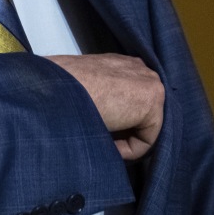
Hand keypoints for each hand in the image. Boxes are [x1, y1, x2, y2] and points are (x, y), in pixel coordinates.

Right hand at [46, 54, 163, 160]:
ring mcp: (150, 82)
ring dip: (125, 140)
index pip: (131, 98)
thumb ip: (103, 93)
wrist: (60, 90)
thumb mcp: (84, 86)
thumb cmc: (62, 89)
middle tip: (104, 139)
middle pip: (142, 111)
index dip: (119, 120)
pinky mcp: (153, 101)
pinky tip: (109, 146)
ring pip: (146, 126)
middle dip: (126, 130)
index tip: (100, 129)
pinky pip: (147, 139)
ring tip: (103, 143)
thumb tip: (108, 115)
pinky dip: (129, 150)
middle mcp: (140, 68)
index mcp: (122, 64)